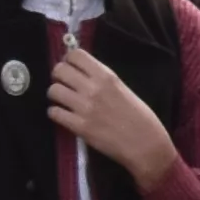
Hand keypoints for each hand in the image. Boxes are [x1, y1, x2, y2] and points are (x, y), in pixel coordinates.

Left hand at [44, 34, 183, 189]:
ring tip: (64, 101)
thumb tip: (81, 73)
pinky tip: (65, 116)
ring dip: (56, 95)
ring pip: (53, 90)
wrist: (146, 145)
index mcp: (107, 76)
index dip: (68, 60)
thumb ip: (102, 80)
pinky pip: (53, 112)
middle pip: (59, 70)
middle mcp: (93, 88)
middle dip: (58, 76)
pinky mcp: (79, 126)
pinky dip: (56, 113)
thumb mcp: (123, 89)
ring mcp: (84, 108)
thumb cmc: (140, 117)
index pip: (75, 55)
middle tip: (65, 85)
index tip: (71, 68)